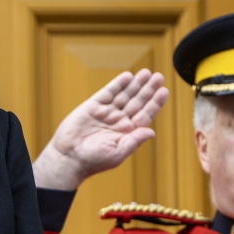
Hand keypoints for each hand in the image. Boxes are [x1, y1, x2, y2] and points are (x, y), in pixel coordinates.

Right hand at [32, 69, 168, 189]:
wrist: (69, 157)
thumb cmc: (93, 160)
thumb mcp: (118, 153)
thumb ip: (135, 141)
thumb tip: (152, 132)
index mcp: (127, 132)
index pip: (145, 114)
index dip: (155, 103)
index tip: (164, 91)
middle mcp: (118, 120)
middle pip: (137, 101)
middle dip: (148, 89)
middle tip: (158, 77)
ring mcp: (106, 112)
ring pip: (124, 94)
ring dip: (135, 84)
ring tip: (146, 73)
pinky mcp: (92, 106)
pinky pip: (107, 92)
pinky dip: (117, 84)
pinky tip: (127, 76)